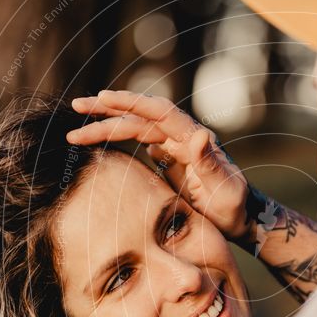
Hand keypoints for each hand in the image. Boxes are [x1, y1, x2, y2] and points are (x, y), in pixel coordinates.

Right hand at [67, 90, 251, 240]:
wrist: (239, 218)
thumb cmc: (233, 205)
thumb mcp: (224, 187)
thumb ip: (211, 162)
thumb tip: (202, 134)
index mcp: (194, 138)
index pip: (159, 113)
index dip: (131, 103)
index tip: (104, 98)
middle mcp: (182, 137)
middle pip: (140, 116)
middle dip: (108, 111)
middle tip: (76, 106)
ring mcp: (173, 147)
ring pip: (135, 129)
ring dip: (107, 126)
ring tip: (76, 130)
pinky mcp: (168, 159)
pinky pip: (138, 142)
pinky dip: (117, 140)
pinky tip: (97, 142)